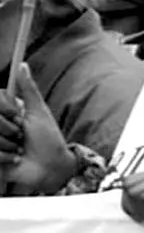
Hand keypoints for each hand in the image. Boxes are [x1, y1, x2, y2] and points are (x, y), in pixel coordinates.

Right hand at [0, 62, 73, 194]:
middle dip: (10, 129)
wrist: (49, 168)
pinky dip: (6, 157)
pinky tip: (14, 159)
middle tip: (21, 135)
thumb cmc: (48, 139)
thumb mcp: (39, 112)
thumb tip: (22, 65)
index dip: (6, 110)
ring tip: (19, 149)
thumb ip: (28, 89)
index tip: (19, 117)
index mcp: (4, 112)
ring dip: (9, 144)